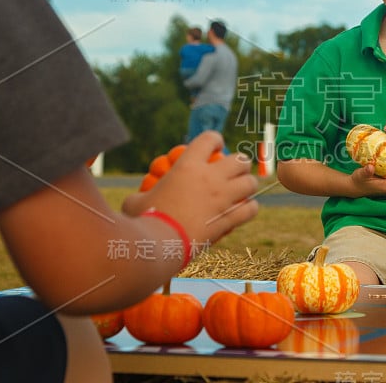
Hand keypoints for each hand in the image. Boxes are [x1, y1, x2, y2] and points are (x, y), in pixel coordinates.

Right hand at [123, 132, 257, 242]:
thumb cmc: (143, 220)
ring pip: (250, 183)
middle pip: (240, 160)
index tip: (216, 146)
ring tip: (242, 190)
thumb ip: (142, 195)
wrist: (158, 245)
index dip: (215, 140)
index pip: (209, 139)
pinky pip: (251, 209)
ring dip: (247, 185)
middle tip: (233, 170)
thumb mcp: (135, 202)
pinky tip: (243, 210)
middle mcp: (211, 178)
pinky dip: (249, 208)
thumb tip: (137, 200)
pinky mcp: (230, 219)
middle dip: (239, 163)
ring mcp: (223, 198)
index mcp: (187, 166)